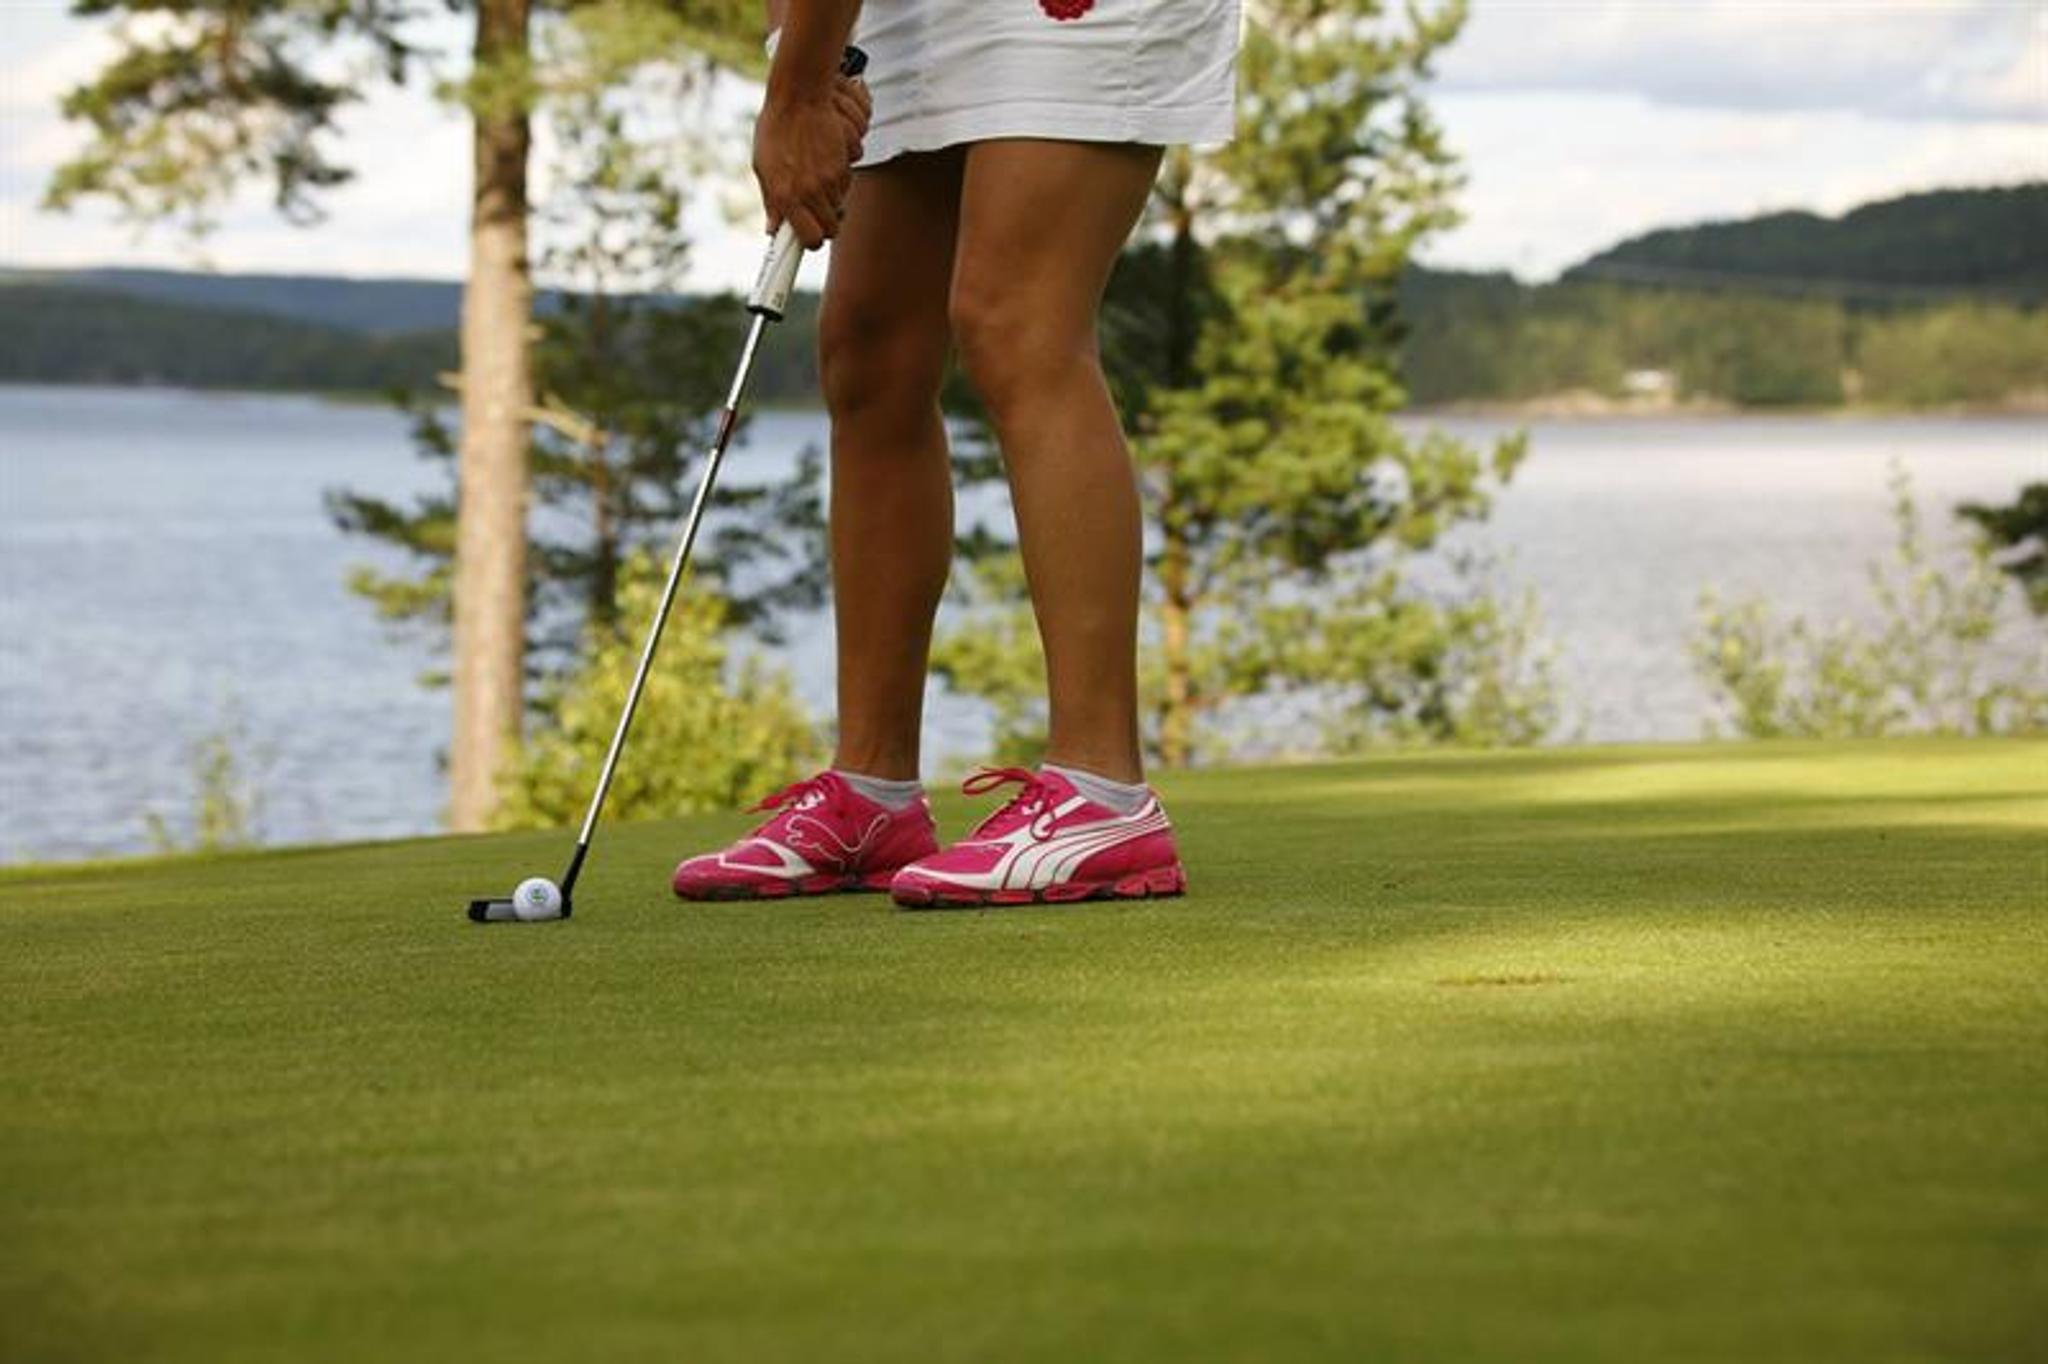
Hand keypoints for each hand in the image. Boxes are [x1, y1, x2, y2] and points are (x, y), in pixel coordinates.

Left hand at [754, 73, 871, 248]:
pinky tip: (824, 162)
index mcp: (785, 196)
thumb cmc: (775, 130)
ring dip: (831, 199)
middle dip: (825, 224)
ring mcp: (828, 180)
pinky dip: (838, 180)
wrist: (798, 96)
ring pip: (839, 206)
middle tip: (816, 212)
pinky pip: (845, 185)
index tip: (806, 243)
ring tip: (816, 177)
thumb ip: (771, 201)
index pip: (810, 240)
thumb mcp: (763, 167)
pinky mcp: (842, 165)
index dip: (810, 243)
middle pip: (831, 229)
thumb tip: (772, 228)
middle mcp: (808, 192)